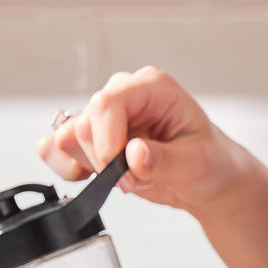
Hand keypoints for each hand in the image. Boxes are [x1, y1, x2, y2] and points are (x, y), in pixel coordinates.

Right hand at [37, 66, 239, 213]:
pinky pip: (56, 148)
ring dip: (94, 168)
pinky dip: (69, 169)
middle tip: (139, 179)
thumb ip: (165, 160)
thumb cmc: (211, 162)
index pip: (108, 102)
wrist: (209, 180)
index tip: (124, 170)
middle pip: (85, 123)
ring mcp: (106, 118)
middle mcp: (125, 96)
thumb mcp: (197, 163)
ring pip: (68, 137)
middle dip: (107, 162)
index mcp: (152, 88)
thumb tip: (133, 155)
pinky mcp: (93, 140)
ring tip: (130, 178)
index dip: (108, 140)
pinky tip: (100, 179)